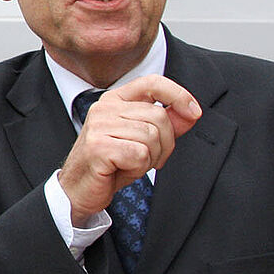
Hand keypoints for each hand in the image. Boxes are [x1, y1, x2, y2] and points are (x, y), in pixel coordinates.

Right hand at [58, 74, 201, 225]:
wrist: (79, 190)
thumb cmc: (111, 165)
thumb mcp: (143, 141)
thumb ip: (166, 124)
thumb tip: (191, 112)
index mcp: (115, 100)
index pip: (152, 83)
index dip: (178, 94)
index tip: (194, 112)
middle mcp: (105, 108)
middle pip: (159, 116)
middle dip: (164, 144)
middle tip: (146, 159)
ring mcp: (99, 125)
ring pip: (151, 137)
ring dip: (149, 159)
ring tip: (130, 164)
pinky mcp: (99, 146)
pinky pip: (139, 154)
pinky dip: (138, 169)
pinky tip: (122, 170)